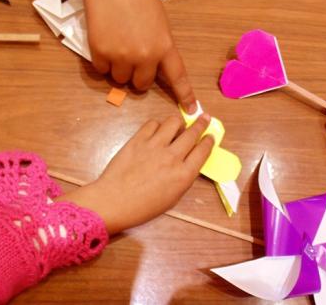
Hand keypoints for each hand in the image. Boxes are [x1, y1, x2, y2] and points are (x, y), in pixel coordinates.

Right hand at [43, 0, 196, 112]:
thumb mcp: (158, 21)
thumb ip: (158, 45)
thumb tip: (151, 66)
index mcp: (165, 45)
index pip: (177, 76)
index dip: (185, 95)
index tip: (191, 110)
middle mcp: (145, 55)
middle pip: (141, 85)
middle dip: (136, 76)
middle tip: (130, 56)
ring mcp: (123, 56)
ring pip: (120, 79)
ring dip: (118, 68)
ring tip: (116, 42)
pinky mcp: (101, 53)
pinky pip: (102, 70)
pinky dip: (102, 61)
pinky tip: (104, 39)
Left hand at [58, 114, 213, 233]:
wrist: (114, 201)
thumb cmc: (144, 207)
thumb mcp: (173, 197)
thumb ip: (183, 177)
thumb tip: (188, 161)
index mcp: (184, 175)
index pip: (203, 151)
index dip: (209, 141)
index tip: (211, 136)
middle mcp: (173, 157)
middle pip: (192, 133)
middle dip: (201, 124)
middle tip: (204, 118)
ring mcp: (155, 146)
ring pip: (173, 122)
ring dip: (178, 122)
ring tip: (177, 125)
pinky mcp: (138, 139)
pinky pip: (152, 124)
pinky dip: (157, 125)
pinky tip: (156, 131)